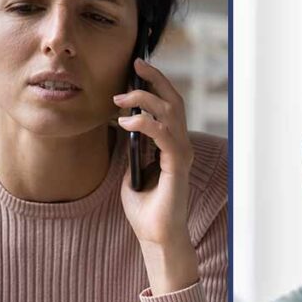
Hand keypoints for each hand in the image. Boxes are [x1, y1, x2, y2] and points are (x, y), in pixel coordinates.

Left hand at [113, 58, 197, 293]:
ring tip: (121, 97)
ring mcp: (181, 155)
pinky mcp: (177, 167)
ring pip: (171, 113)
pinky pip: (164, 136)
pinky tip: (127, 122)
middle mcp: (180, 146)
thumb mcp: (130, 174)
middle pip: (174, 101)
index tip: (135, 69)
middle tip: (136, 64)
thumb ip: (130, 153)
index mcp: (171, 146)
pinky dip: (146, 124)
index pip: (168, 106)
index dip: (155, 85)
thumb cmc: (145, 210)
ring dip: (145, 100)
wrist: (155, 237)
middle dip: (155, 79)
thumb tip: (120, 132)